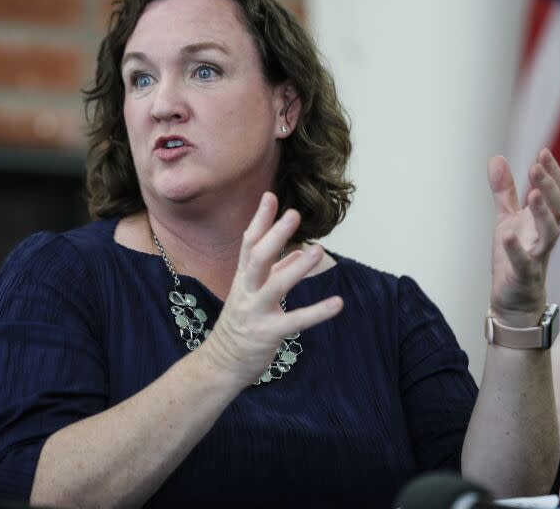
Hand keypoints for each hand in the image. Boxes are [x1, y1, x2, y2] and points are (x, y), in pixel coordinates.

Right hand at [200, 192, 343, 385]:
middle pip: (257, 257)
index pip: (249, 243)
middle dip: (274, 235)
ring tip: (319, 251)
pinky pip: (295, 321)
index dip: (260, 220)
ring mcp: (255, 312)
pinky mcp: (268, 333)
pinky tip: (337, 303)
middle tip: (293, 214)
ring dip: (297, 268)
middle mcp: (246, 291)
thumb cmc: (241, 325)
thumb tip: (301, 252)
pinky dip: (317, 312)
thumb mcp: (253, 294)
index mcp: (243, 278)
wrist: (222, 363)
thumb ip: (277, 272)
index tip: (270, 196)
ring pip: (275, 285)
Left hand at [488, 148, 559, 326]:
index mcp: (541, 220)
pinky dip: (516, 250)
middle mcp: (544, 235)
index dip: (552, 173)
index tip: (543, 152)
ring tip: (532, 195)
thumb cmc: (513, 253)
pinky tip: (506, 236)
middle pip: (556, 209)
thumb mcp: (506, 218)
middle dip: (548, 187)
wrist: (513, 296)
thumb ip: (504, 190)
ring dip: (542, 214)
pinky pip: (523, 262)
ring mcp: (537, 255)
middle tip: (536, 167)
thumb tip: (496, 158)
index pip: (555, 193)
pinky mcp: (523, 274)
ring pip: (550, 234)